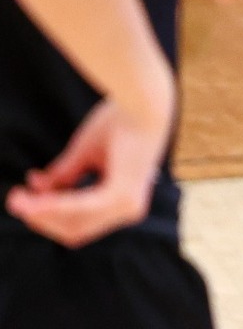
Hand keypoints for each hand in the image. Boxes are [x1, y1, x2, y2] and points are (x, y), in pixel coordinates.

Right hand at [6, 94, 172, 248]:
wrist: (143, 98)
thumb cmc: (120, 121)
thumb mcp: (84, 154)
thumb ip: (64, 176)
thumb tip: (34, 193)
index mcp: (124, 200)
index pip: (80, 223)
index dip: (48, 213)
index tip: (23, 194)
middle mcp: (130, 209)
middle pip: (73, 230)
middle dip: (40, 217)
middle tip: (13, 199)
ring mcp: (128, 205)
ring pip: (73, 226)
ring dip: (41, 213)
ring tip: (16, 198)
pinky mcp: (121, 195)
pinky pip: (79, 210)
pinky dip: (53, 206)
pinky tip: (33, 200)